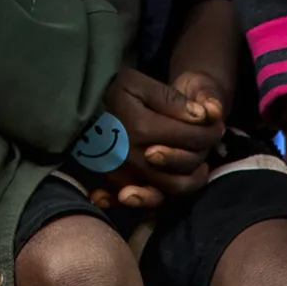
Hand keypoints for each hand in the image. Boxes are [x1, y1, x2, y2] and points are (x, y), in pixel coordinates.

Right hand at [94, 68, 224, 208]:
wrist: (73, 107)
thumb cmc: (107, 91)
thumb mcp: (137, 83)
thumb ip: (171, 98)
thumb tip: (204, 116)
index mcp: (142, 128)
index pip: (192, 135)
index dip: (210, 128)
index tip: (213, 121)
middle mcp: (133, 156)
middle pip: (186, 164)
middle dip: (204, 151)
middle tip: (210, 141)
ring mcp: (124, 174)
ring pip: (171, 189)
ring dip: (191, 178)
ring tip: (197, 165)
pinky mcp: (115, 185)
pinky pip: (146, 202)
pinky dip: (164, 197)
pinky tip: (174, 182)